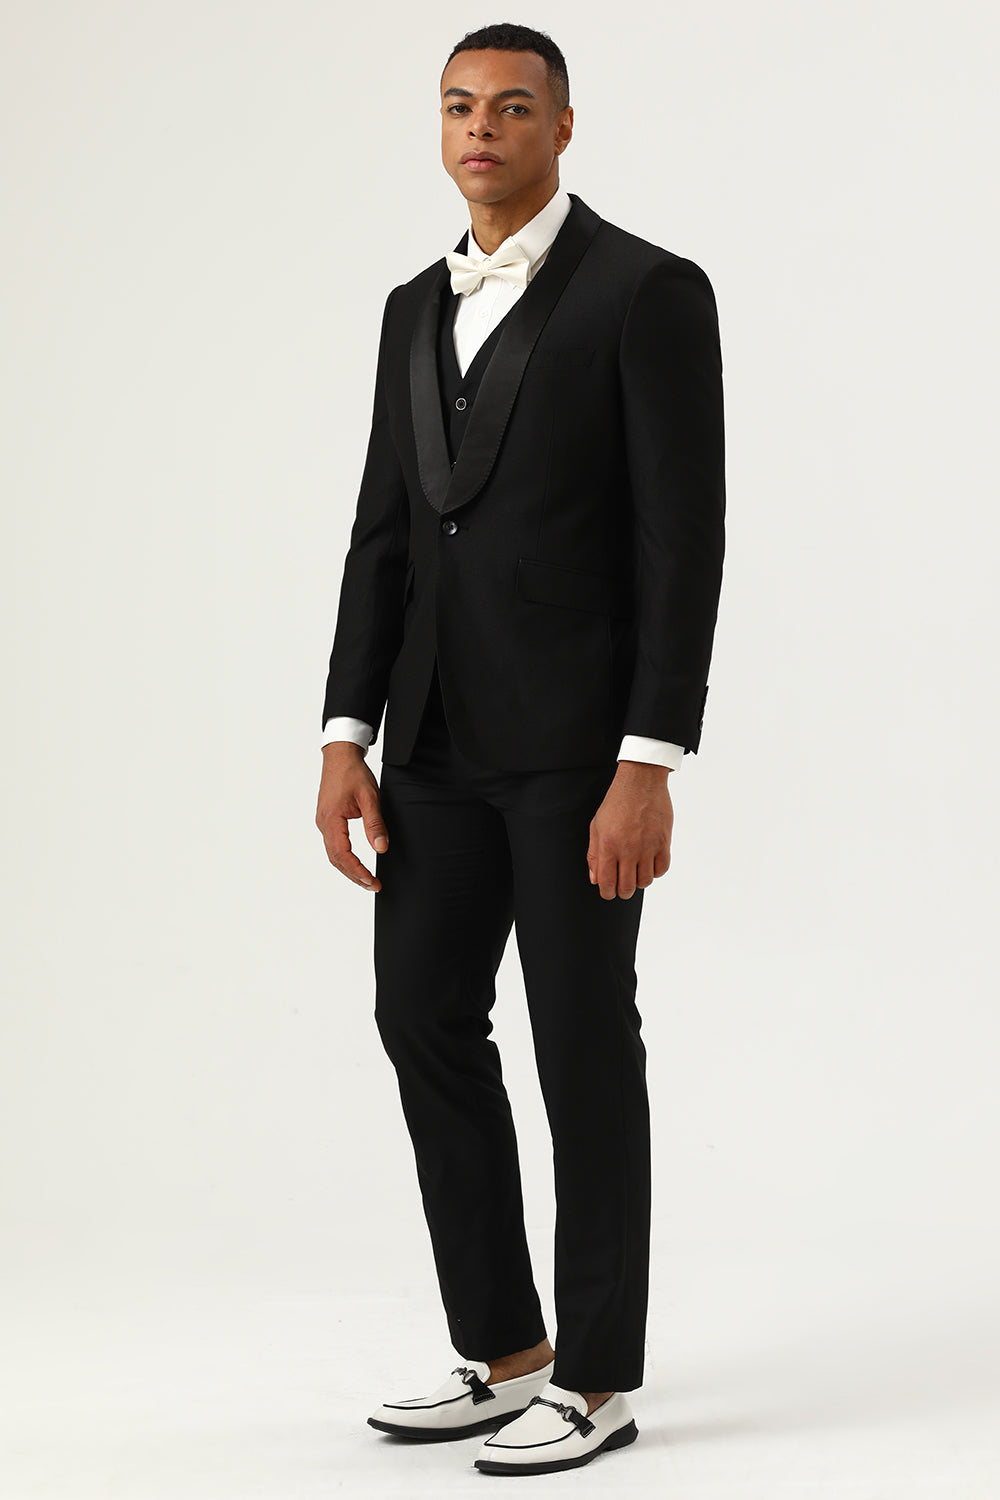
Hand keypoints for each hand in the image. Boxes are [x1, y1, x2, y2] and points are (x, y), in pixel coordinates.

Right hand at [315, 742, 387, 891]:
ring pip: (333, 854)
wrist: (340, 756)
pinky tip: (355, 863)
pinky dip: (344, 858)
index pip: (342, 854)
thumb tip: (381, 848)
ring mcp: (323, 822)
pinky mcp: (327, 820)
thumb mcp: (370, 798)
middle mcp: (324, 823)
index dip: (357, 871)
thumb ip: (375, 824)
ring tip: (366, 879)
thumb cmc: (353, 773)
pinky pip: (333, 845)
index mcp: (332, 819)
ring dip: (349, 869)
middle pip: (336, 859)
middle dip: (354, 875)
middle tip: (373, 885)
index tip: (372, 881)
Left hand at [587, 761, 672, 899]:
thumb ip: (594, 855)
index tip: (609, 891)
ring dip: (639, 881)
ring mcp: (648, 847)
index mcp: (608, 846)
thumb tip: (595, 879)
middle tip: (622, 884)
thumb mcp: (596, 826)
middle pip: (627, 888)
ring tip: (635, 871)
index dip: (607, 893)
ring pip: (645, 882)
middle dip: (622, 891)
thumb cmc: (617, 802)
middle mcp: (628, 849)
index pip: (607, 883)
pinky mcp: (663, 842)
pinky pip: (661, 869)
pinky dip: (655, 871)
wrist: (640, 782)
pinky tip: (649, 863)